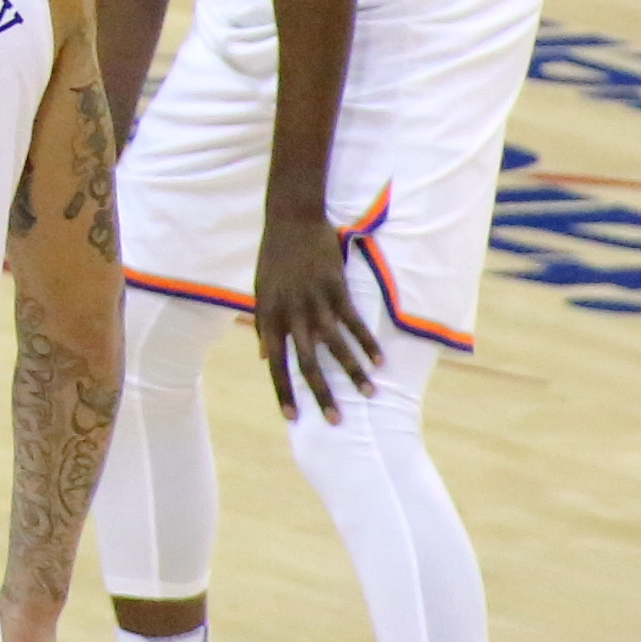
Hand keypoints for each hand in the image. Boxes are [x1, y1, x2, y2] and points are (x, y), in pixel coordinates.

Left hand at [250, 199, 383, 418]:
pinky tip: (380, 361)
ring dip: (354, 372)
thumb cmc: (274, 259)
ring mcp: (315, 301)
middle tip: (336, 420)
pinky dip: (367, 343)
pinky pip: (355, 322)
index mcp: (269, 316)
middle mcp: (291, 313)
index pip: (274, 363)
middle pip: (307, 362)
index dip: (283, 391)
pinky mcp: (337, 288)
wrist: (290, 220)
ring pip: (336, 346)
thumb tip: (262, 356)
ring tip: (370, 394)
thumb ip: (262, 325)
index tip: (293, 418)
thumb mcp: (260, 293)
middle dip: (322, 394)